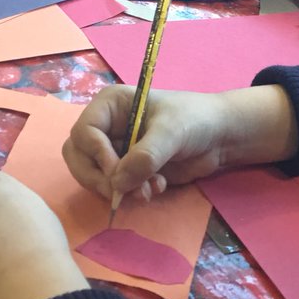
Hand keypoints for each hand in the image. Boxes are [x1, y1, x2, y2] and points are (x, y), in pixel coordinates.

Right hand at [63, 85, 298, 203]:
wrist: (221, 138)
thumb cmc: (196, 121)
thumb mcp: (172, 132)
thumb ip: (146, 155)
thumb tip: (117, 183)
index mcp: (110, 105)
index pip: (84, 132)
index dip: (96, 155)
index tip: (117, 171)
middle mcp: (106, 127)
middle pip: (78, 157)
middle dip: (99, 178)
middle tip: (121, 192)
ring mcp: (114, 150)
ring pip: (92, 176)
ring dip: (117, 189)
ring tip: (148, 190)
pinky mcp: (126, 171)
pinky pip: (113, 187)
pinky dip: (129, 193)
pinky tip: (156, 188)